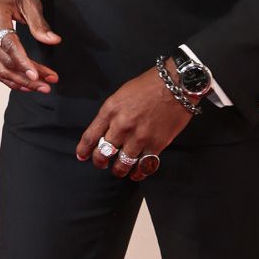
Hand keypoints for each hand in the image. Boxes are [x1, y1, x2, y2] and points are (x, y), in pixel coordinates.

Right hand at [0, 0, 60, 91]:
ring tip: (42, 86)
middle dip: (27, 76)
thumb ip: (39, 23)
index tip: (37, 75)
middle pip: (5, 61)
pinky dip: (10, 80)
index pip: (8, 44)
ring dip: (21, 82)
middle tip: (48, 83)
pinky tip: (26, 84)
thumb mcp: (29, 1)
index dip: (22, 61)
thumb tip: (54, 41)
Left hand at [76, 66, 196, 178]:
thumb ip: (112, 113)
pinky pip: (144, 166)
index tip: (82, 156)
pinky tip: (136, 174)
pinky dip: (139, 173)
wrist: (176, 84)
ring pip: (122, 164)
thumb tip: (105, 130)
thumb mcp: (122, 94)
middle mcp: (122, 126)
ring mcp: (139, 137)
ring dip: (119, 170)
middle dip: (99, 161)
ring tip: (119, 171)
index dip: (84, 150)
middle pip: (103, 153)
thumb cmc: (149, 85)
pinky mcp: (156, 144)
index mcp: (110, 111)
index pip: (91, 136)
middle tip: (101, 163)